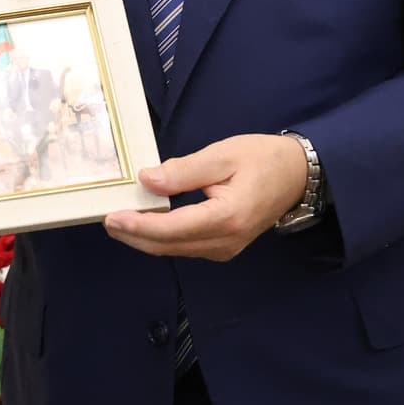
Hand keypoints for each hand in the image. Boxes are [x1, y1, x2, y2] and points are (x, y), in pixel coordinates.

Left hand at [103, 133, 308, 260]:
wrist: (297, 175)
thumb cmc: (263, 159)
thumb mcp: (222, 155)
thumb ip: (183, 171)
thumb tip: (147, 180)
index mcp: (227, 218)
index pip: (172, 228)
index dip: (138, 226)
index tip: (112, 217)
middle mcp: (225, 241)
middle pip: (168, 245)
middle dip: (134, 236)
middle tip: (106, 219)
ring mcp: (225, 248)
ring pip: (174, 249)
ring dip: (145, 238)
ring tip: (119, 219)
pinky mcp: (223, 247)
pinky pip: (185, 246)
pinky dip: (161, 236)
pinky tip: (145, 222)